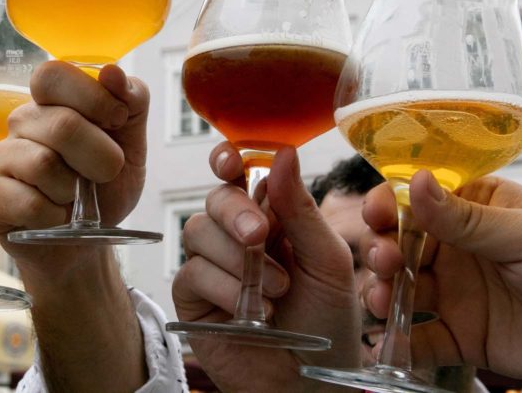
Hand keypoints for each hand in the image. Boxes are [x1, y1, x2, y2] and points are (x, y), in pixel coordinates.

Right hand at [0, 60, 148, 279]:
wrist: (85, 243)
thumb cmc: (104, 188)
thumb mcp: (132, 144)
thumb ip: (132, 103)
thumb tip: (112, 72)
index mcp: (53, 101)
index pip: (53, 75)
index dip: (92, 96)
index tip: (118, 120)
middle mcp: (23, 122)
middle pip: (61, 124)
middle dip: (100, 156)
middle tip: (107, 173)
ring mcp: (1, 156)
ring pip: (44, 165)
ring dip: (75, 191)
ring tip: (74, 198)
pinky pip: (30, 203)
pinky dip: (56, 217)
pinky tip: (55, 217)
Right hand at [172, 145, 360, 390]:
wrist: (313, 382)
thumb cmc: (328, 323)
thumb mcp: (328, 261)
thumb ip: (301, 209)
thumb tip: (283, 152)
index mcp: (272, 218)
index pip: (240, 175)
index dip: (228, 160)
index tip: (230, 160)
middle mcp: (237, 236)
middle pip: (215, 198)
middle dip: (234, 211)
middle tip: (259, 236)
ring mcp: (213, 266)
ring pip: (198, 230)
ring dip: (238, 259)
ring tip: (276, 291)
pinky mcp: (193, 298)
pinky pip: (193, 272)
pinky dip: (226, 288)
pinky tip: (253, 311)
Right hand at [362, 171, 521, 388]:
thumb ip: (466, 219)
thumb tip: (414, 181)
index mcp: (476, 207)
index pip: (418, 198)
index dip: (390, 203)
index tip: (377, 214)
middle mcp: (460, 248)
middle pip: (401, 244)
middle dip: (383, 251)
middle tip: (387, 263)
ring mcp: (460, 293)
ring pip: (404, 291)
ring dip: (384, 294)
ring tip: (383, 303)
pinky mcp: (466, 337)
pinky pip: (424, 341)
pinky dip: (401, 344)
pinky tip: (389, 345)